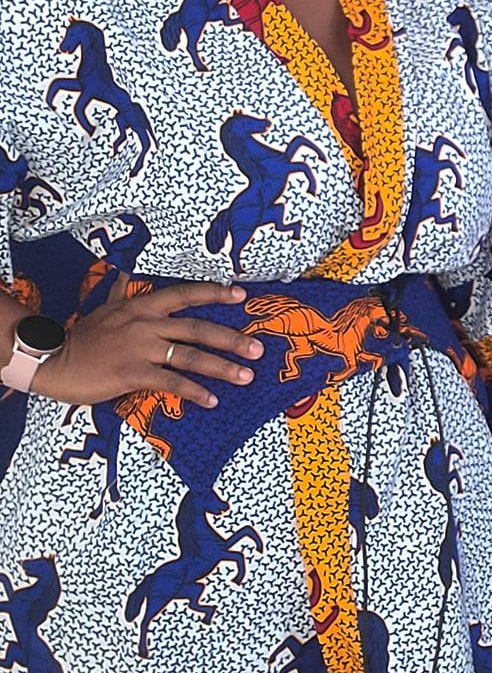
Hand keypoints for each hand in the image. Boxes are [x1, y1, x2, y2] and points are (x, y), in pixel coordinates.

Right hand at [30, 271, 262, 407]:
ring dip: (222, 367)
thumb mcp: (104, 307)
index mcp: (142, 306)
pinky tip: (211, 400)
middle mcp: (146, 324)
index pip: (186, 295)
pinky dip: (194, 392)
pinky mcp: (132, 374)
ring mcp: (140, 349)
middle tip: (257, 349)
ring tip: (245, 375)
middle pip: (197, 329)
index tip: (241, 294)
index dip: (214, 294)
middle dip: (231, 339)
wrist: (53, 360)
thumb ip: (120, 290)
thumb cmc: (81, 336)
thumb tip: (127, 272)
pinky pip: (170, 382)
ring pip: (190, 356)